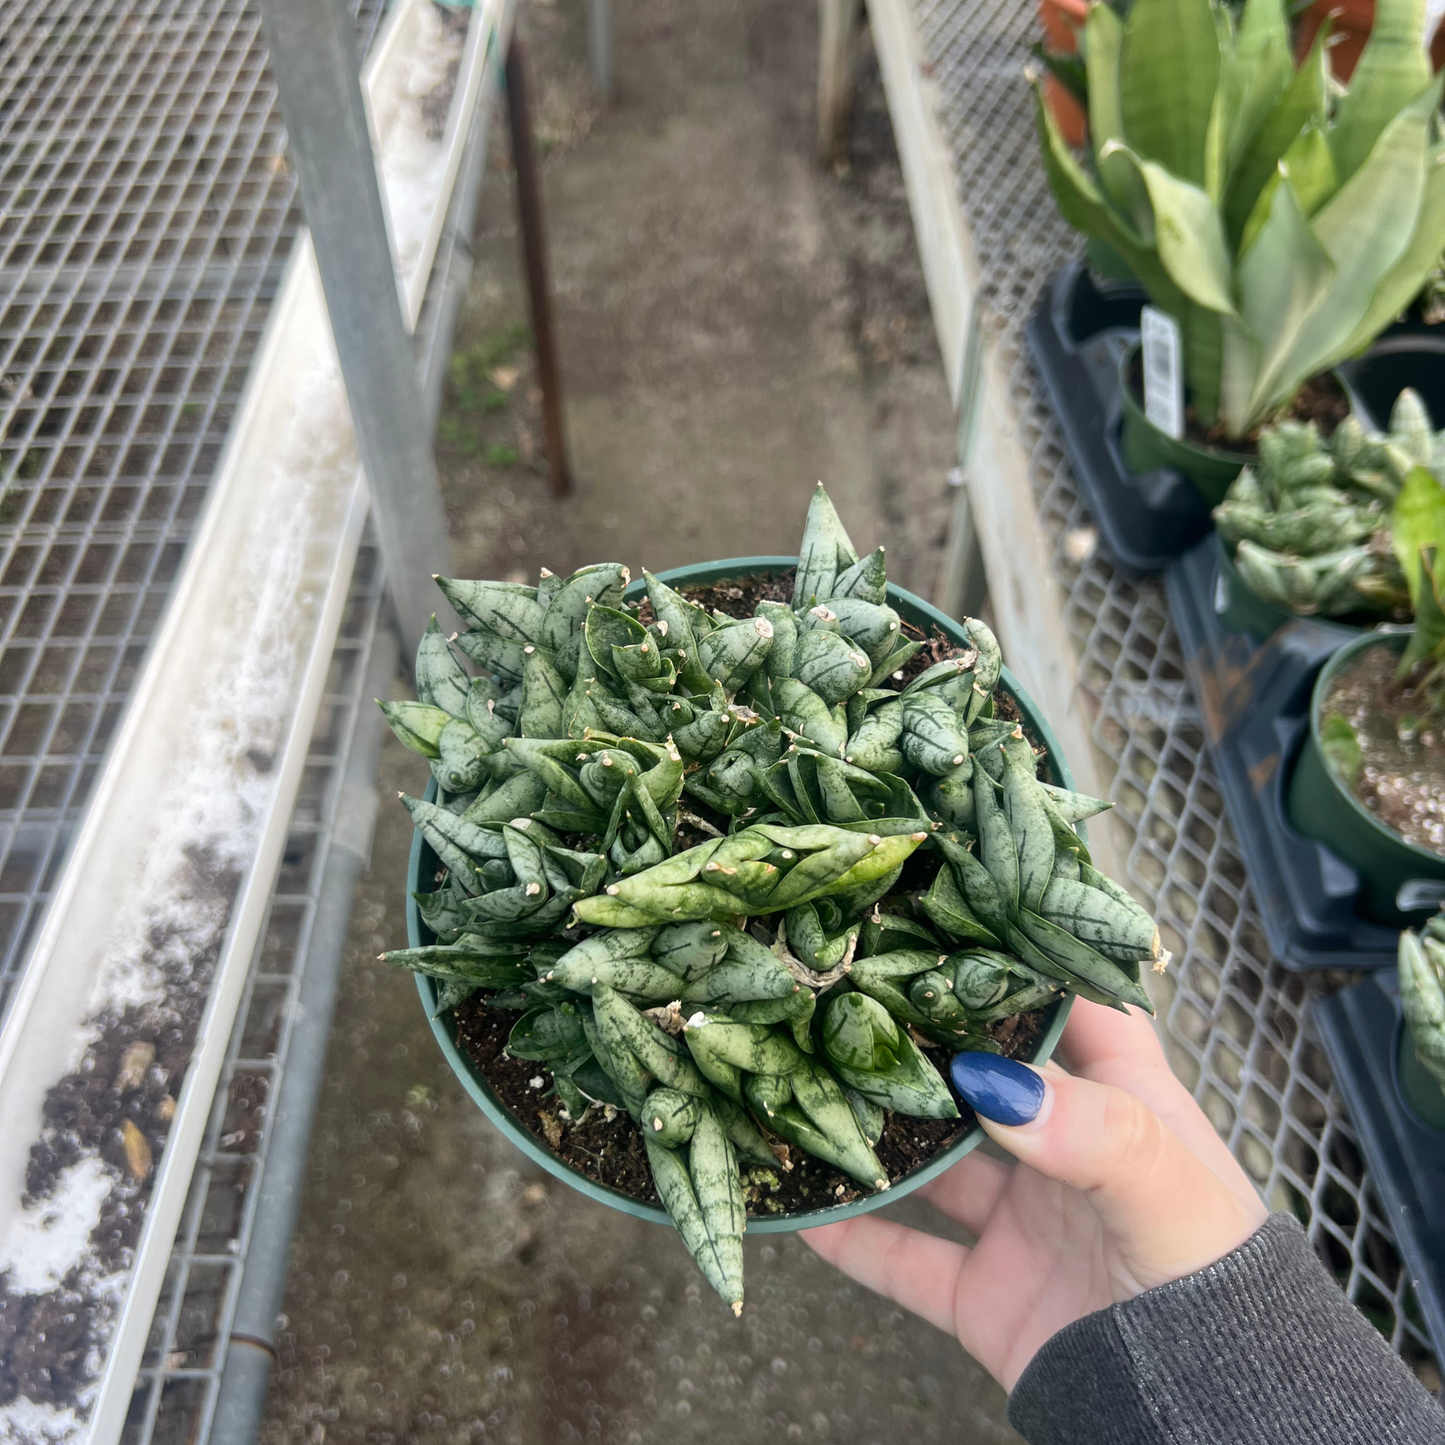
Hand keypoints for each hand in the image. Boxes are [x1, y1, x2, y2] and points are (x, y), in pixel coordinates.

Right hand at [802, 999, 1267, 1391]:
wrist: (1209, 1423)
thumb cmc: (1220, 1295)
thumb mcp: (1172, 1195)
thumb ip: (1095, 1133)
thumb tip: (996, 1082)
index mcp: (1121, 1106)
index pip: (1070, 1008)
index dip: (1019, 959)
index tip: (950, 915)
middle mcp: (1062, 1150)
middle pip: (980, 1077)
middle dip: (922, 1040)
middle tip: (849, 990)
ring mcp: (1017, 1221)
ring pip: (929, 1161)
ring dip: (876, 1133)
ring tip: (810, 1086)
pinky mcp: (983, 1293)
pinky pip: (902, 1258)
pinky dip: (851, 1235)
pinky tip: (800, 1207)